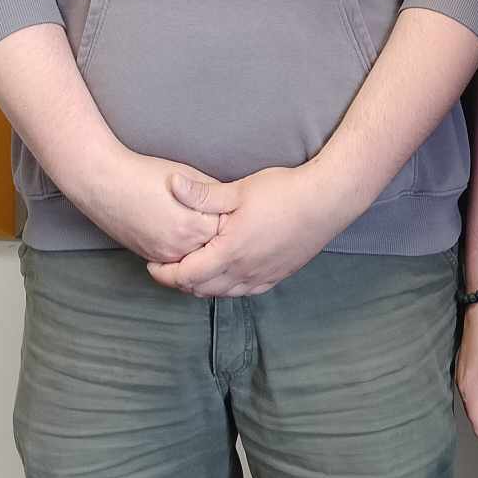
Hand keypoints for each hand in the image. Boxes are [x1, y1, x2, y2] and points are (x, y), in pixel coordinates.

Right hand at [72, 151, 224, 264]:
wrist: (104, 183)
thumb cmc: (144, 174)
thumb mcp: (188, 176)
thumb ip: (212, 194)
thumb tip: (231, 203)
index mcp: (194, 225)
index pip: (228, 231)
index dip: (235, 222)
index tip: (243, 217)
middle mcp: (180, 246)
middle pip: (214, 249)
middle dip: (223, 240)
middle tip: (235, 232)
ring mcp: (164, 255)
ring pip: (196, 261)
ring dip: (205, 252)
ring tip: (215, 240)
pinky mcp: (150, 256)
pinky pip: (176, 263)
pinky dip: (187, 256)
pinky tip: (193, 245)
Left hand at [144, 165, 352, 297]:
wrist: (326, 201)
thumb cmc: (283, 192)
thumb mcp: (238, 190)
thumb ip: (202, 193)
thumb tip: (171, 184)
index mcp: (229, 253)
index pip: (185, 275)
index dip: (164, 272)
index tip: (152, 262)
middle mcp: (244, 272)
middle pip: (200, 289)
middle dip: (179, 280)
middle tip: (166, 266)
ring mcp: (262, 276)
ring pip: (222, 293)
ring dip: (202, 286)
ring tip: (191, 270)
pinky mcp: (277, 276)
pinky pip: (244, 292)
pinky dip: (226, 287)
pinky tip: (225, 274)